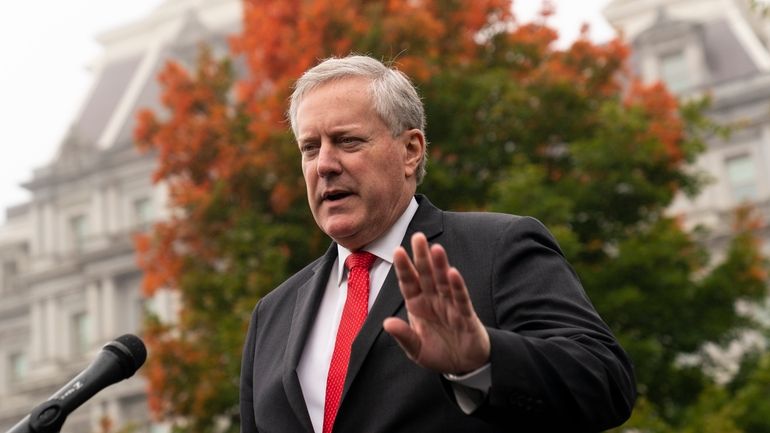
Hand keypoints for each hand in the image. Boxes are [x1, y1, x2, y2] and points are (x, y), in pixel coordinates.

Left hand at [383, 232, 489, 373]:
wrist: (464, 365)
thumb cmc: (439, 353)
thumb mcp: (416, 349)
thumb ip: (404, 336)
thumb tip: (387, 323)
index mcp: (418, 305)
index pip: (409, 283)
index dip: (404, 268)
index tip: (397, 250)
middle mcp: (434, 300)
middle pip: (426, 275)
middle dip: (422, 257)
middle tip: (418, 236)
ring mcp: (450, 305)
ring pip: (444, 282)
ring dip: (440, 266)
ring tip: (435, 249)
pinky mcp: (466, 315)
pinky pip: (461, 298)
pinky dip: (457, 286)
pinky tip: (453, 273)